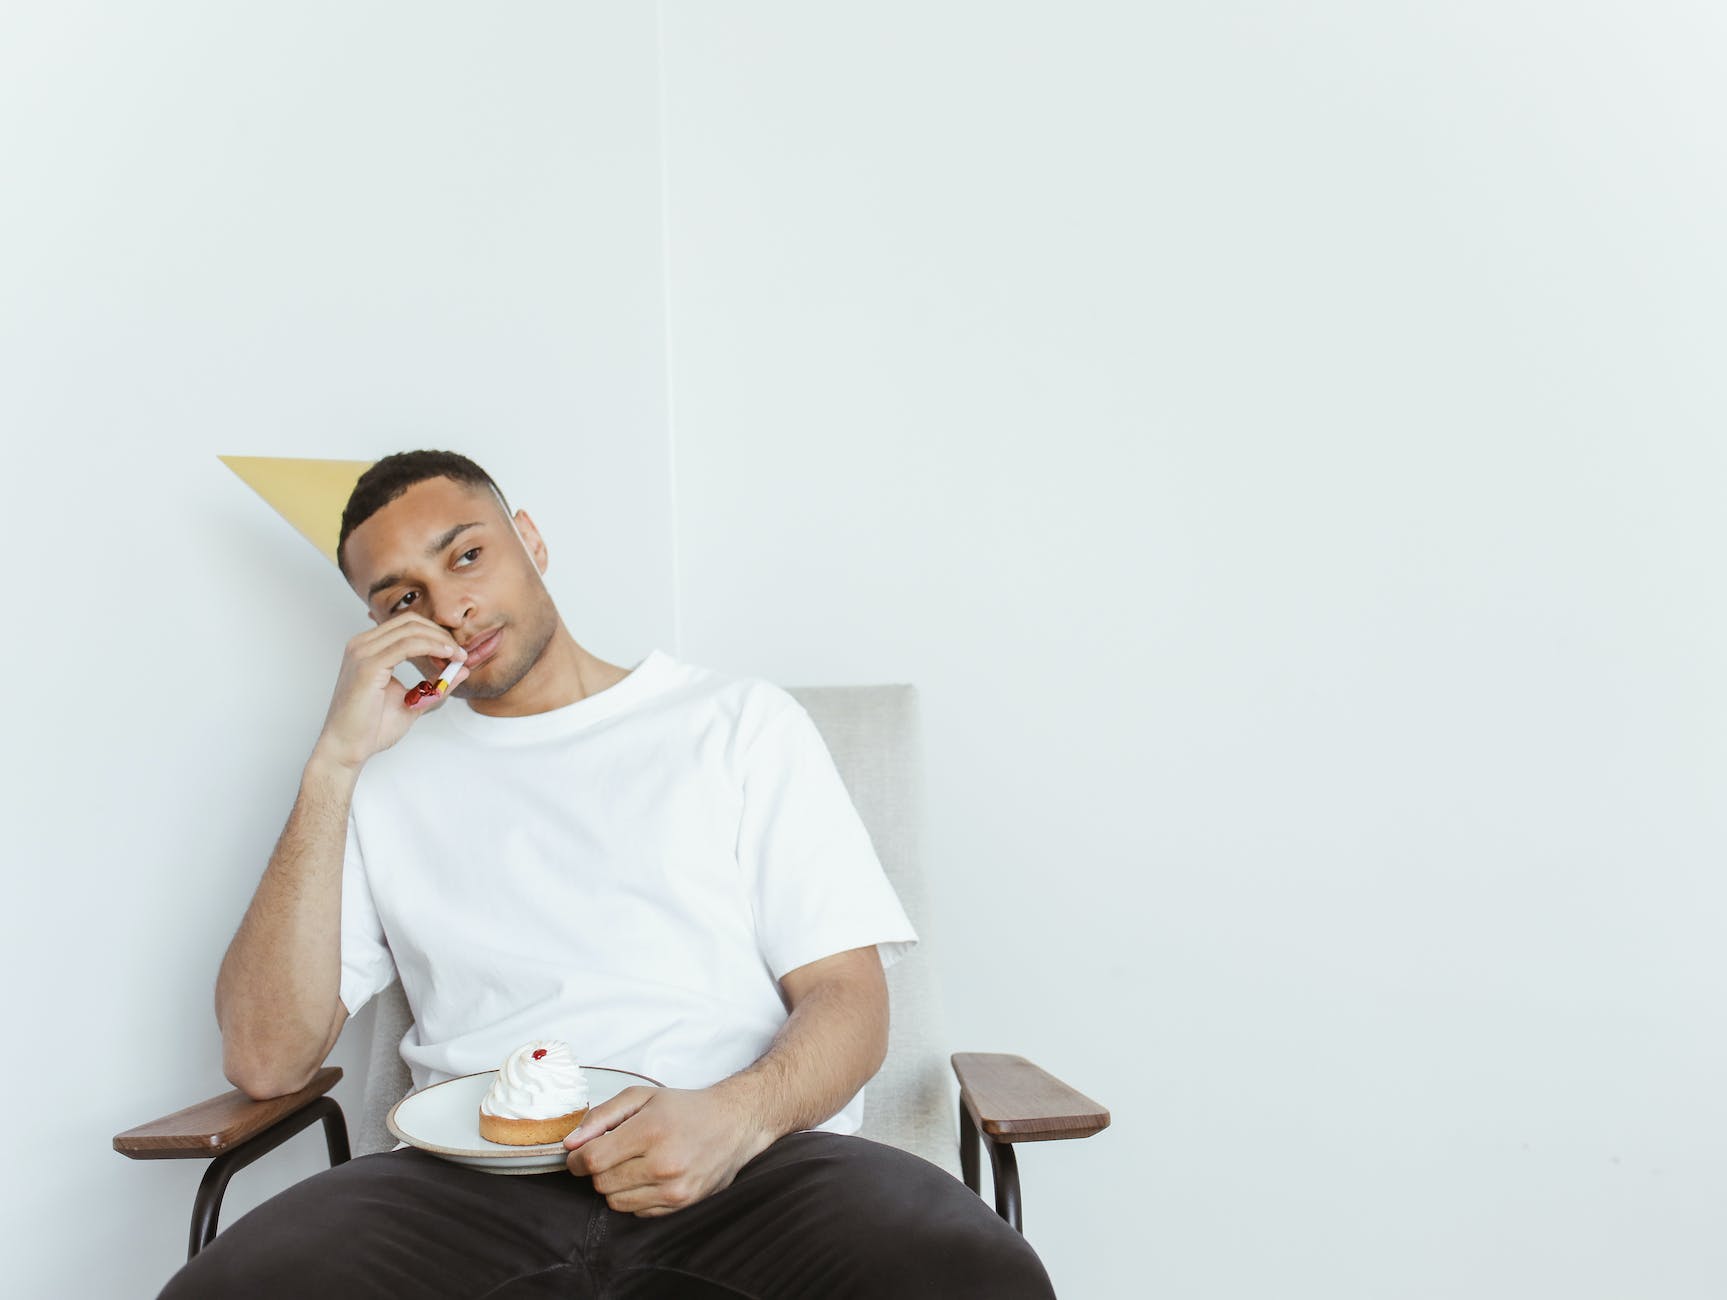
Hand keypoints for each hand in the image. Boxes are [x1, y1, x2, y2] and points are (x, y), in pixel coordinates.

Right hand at [309, 613, 468, 771]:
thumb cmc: (372, 728)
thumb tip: (462, 670)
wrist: (347, 748)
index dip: (435, 633)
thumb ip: (435, 684)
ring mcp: (362, 652)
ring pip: (411, 630)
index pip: (406, 625)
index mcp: (368, 648)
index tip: (455, 653)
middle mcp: (362, 645)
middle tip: (460, 654)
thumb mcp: (414, 700)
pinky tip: (446, 658)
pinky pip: (407, 645)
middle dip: (440, 634)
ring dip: (440, 640)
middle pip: (410, 621)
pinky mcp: (368, 665)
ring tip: (457, 657)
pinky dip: (431, 647)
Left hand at [563, 1085, 773, 1216]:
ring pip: (616, 1202)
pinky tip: (649, 1176)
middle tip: (613, 1153)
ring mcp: (674, 1189)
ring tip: (633, 1164)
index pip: (593, 1160)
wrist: (734, 1123)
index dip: (578, 1159)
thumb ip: (601, 1116)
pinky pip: (637, 1212)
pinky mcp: (681, 1205)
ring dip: (615, 1185)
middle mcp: (663, 1164)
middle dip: (598, 1169)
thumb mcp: (642, 1097)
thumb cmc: (685, 1108)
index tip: (580, 1154)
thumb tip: (571, 1144)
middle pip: (602, 1183)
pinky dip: (635, 1197)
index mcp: (651, 1131)